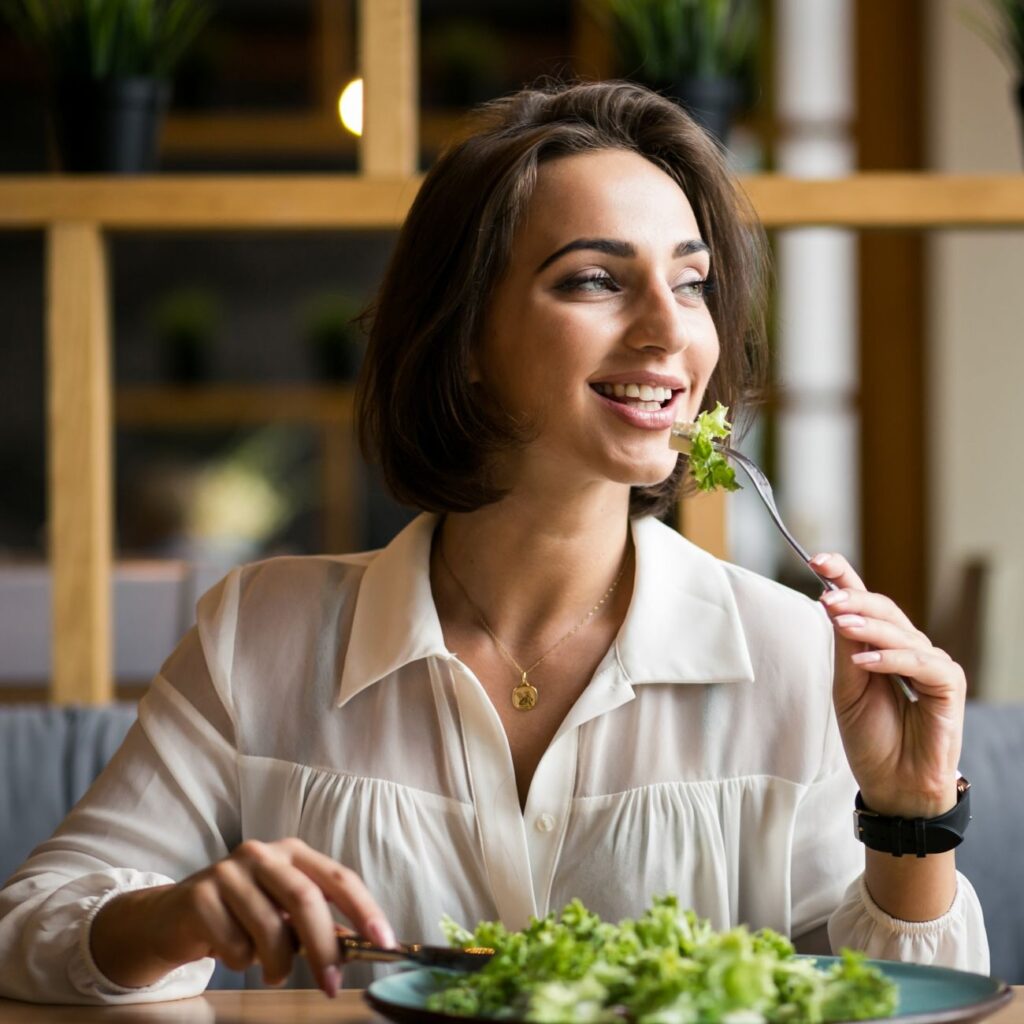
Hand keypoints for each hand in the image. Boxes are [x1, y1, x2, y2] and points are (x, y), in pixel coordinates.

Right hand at [92, 838, 395, 996]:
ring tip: (272, 971)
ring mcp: (229, 870)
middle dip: (323, 947)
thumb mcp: (282, 914)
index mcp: (293, 852)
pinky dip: (241, 962)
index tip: (384, 942)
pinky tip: (230, 952)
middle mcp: (263, 853)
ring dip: (276, 963)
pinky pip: (234, 944)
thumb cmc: (239, 914)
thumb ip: (319, 923)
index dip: (364, 909)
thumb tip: (359, 945)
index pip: (338, 877)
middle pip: (305, 899)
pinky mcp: (200, 894)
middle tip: (332, 984)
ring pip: (269, 928)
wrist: (171, 917)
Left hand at [811, 552, 965, 820]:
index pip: (865, 602)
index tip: (817, 559)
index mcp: (883, 645)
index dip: (844, 577)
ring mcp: (932, 665)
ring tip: (839, 620)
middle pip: (884, 610)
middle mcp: (910, 649)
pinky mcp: (949, 686)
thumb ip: (844, 646)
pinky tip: (864, 660)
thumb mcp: (846, 685)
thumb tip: (833, 603)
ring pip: (900, 632)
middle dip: (854, 597)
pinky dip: (890, 658)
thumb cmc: (870, 736)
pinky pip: (920, 663)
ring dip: (867, 624)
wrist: (892, 782)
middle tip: (827, 595)